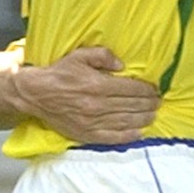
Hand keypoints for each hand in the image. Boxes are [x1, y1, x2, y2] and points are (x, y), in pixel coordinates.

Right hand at [14, 47, 159, 144]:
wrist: (35, 94)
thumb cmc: (60, 73)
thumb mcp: (81, 55)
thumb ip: (104, 55)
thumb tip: (122, 65)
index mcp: (97, 85)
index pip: (131, 89)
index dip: (146, 90)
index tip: (155, 90)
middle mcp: (96, 105)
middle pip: (131, 105)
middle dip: (148, 104)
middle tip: (158, 101)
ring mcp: (91, 122)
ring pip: (125, 121)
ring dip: (143, 119)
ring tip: (153, 115)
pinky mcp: (85, 134)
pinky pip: (111, 137)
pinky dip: (127, 136)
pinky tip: (139, 133)